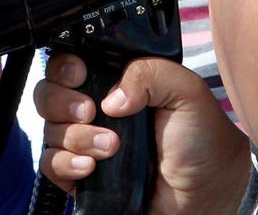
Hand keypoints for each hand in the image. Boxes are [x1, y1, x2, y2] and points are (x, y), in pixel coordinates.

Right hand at [35, 54, 249, 214]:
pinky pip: (51, 165)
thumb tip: (111, 99)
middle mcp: (96, 109)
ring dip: (75, 137)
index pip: (71, 64)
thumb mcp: (185, 90)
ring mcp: (87, 142)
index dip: (66, 67)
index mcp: (116, 82)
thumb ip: (148, 73)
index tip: (80, 75)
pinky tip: (91, 167)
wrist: (208, 193)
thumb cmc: (202, 139)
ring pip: (50, 130)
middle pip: (49, 94)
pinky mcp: (81, 176)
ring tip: (110, 147)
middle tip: (91, 111)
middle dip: (63, 101)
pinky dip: (65, 163)